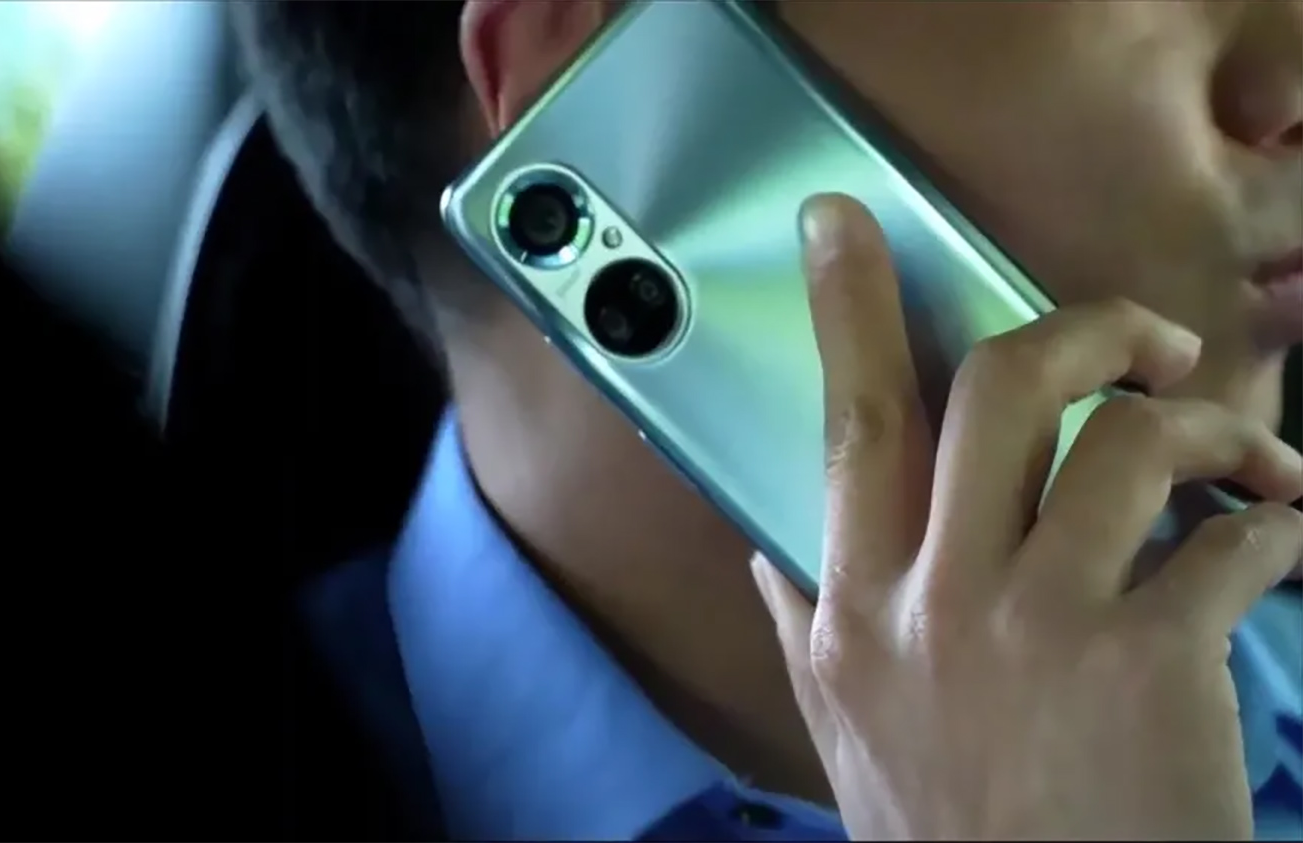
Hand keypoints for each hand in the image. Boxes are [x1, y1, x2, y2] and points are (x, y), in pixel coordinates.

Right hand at [751, 194, 1302, 839]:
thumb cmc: (952, 836)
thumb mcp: (849, 734)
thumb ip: (807, 627)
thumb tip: (772, 547)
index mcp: (856, 615)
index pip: (846, 430)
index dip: (846, 309)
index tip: (842, 218)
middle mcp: (934, 604)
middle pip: (995, 391)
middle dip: (1084, 330)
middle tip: (1146, 343)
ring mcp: (1042, 627)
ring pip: (1126, 441)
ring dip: (1212, 429)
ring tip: (1252, 462)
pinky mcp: (1152, 661)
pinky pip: (1237, 539)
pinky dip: (1278, 523)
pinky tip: (1281, 548)